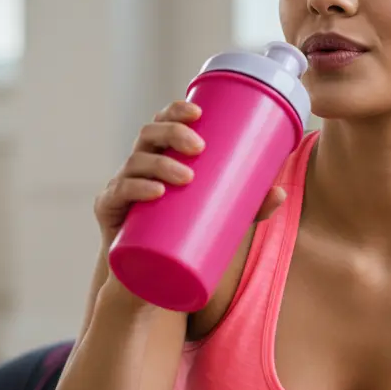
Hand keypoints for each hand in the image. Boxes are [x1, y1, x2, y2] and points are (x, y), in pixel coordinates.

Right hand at [94, 99, 286, 242]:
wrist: (146, 278)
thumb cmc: (181, 236)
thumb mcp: (219, 217)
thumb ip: (249, 206)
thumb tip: (280, 193)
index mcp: (159, 157)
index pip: (162, 123)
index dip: (175, 111)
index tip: (199, 112)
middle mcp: (137, 166)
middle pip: (147, 135)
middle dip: (172, 134)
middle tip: (199, 148)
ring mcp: (120, 187)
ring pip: (134, 163)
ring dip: (160, 164)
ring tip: (186, 177)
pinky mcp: (109, 212)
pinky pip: (117, 195)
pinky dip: (136, 190)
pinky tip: (155, 192)